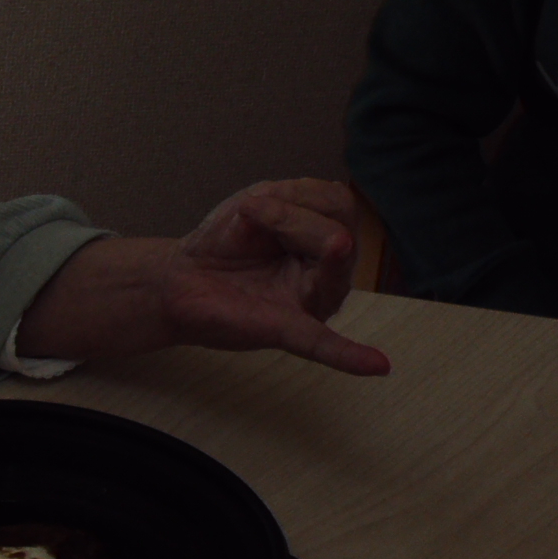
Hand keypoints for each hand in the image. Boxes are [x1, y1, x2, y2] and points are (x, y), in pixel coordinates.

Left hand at [163, 180, 388, 375]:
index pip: (341, 204)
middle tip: (251, 216)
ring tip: (248, 232)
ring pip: (335, 253)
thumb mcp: (261, 201)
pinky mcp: (283, 329)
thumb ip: (297, 200)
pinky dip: (348, 354)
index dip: (300, 193)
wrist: (181, 276)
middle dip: (291, 212)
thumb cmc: (226, 242)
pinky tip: (377, 366)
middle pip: (343, 225)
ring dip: (286, 224)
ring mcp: (310, 305)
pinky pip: (320, 342)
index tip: (255, 202)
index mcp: (326, 246)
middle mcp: (328, 278)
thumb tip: (331, 234)